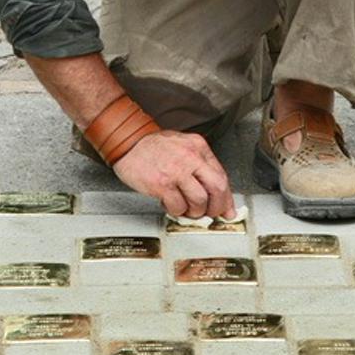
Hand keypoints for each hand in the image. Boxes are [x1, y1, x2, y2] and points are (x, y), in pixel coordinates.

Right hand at [112, 130, 235, 218]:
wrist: (128, 141)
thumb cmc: (154, 147)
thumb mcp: (184, 147)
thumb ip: (202, 168)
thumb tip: (218, 195)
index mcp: (199, 147)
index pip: (222, 176)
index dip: (226, 198)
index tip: (226, 209)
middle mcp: (190, 157)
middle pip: (217, 188)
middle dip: (216, 207)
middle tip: (209, 213)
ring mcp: (176, 171)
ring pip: (199, 201)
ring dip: (194, 211)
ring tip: (186, 209)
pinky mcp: (161, 184)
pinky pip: (178, 206)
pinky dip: (176, 211)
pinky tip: (170, 205)